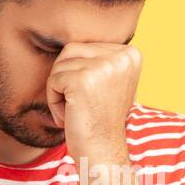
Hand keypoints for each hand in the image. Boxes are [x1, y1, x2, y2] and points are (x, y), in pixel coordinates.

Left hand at [45, 43, 141, 158]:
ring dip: (60, 90)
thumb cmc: (101, 119)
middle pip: (71, 50)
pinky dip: (54, 101)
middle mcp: (122, 57)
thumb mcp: (111, 81)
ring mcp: (103, 67)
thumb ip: (101, 57)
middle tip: (82, 105)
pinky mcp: (83, 80)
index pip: (86, 46)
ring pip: (60, 65)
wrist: (103, 152)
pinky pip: (53, 80)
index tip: (94, 98)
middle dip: (67, 79)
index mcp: (131, 54)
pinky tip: (70, 117)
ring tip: (77, 110)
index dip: (80, 73)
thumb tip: (75, 32)